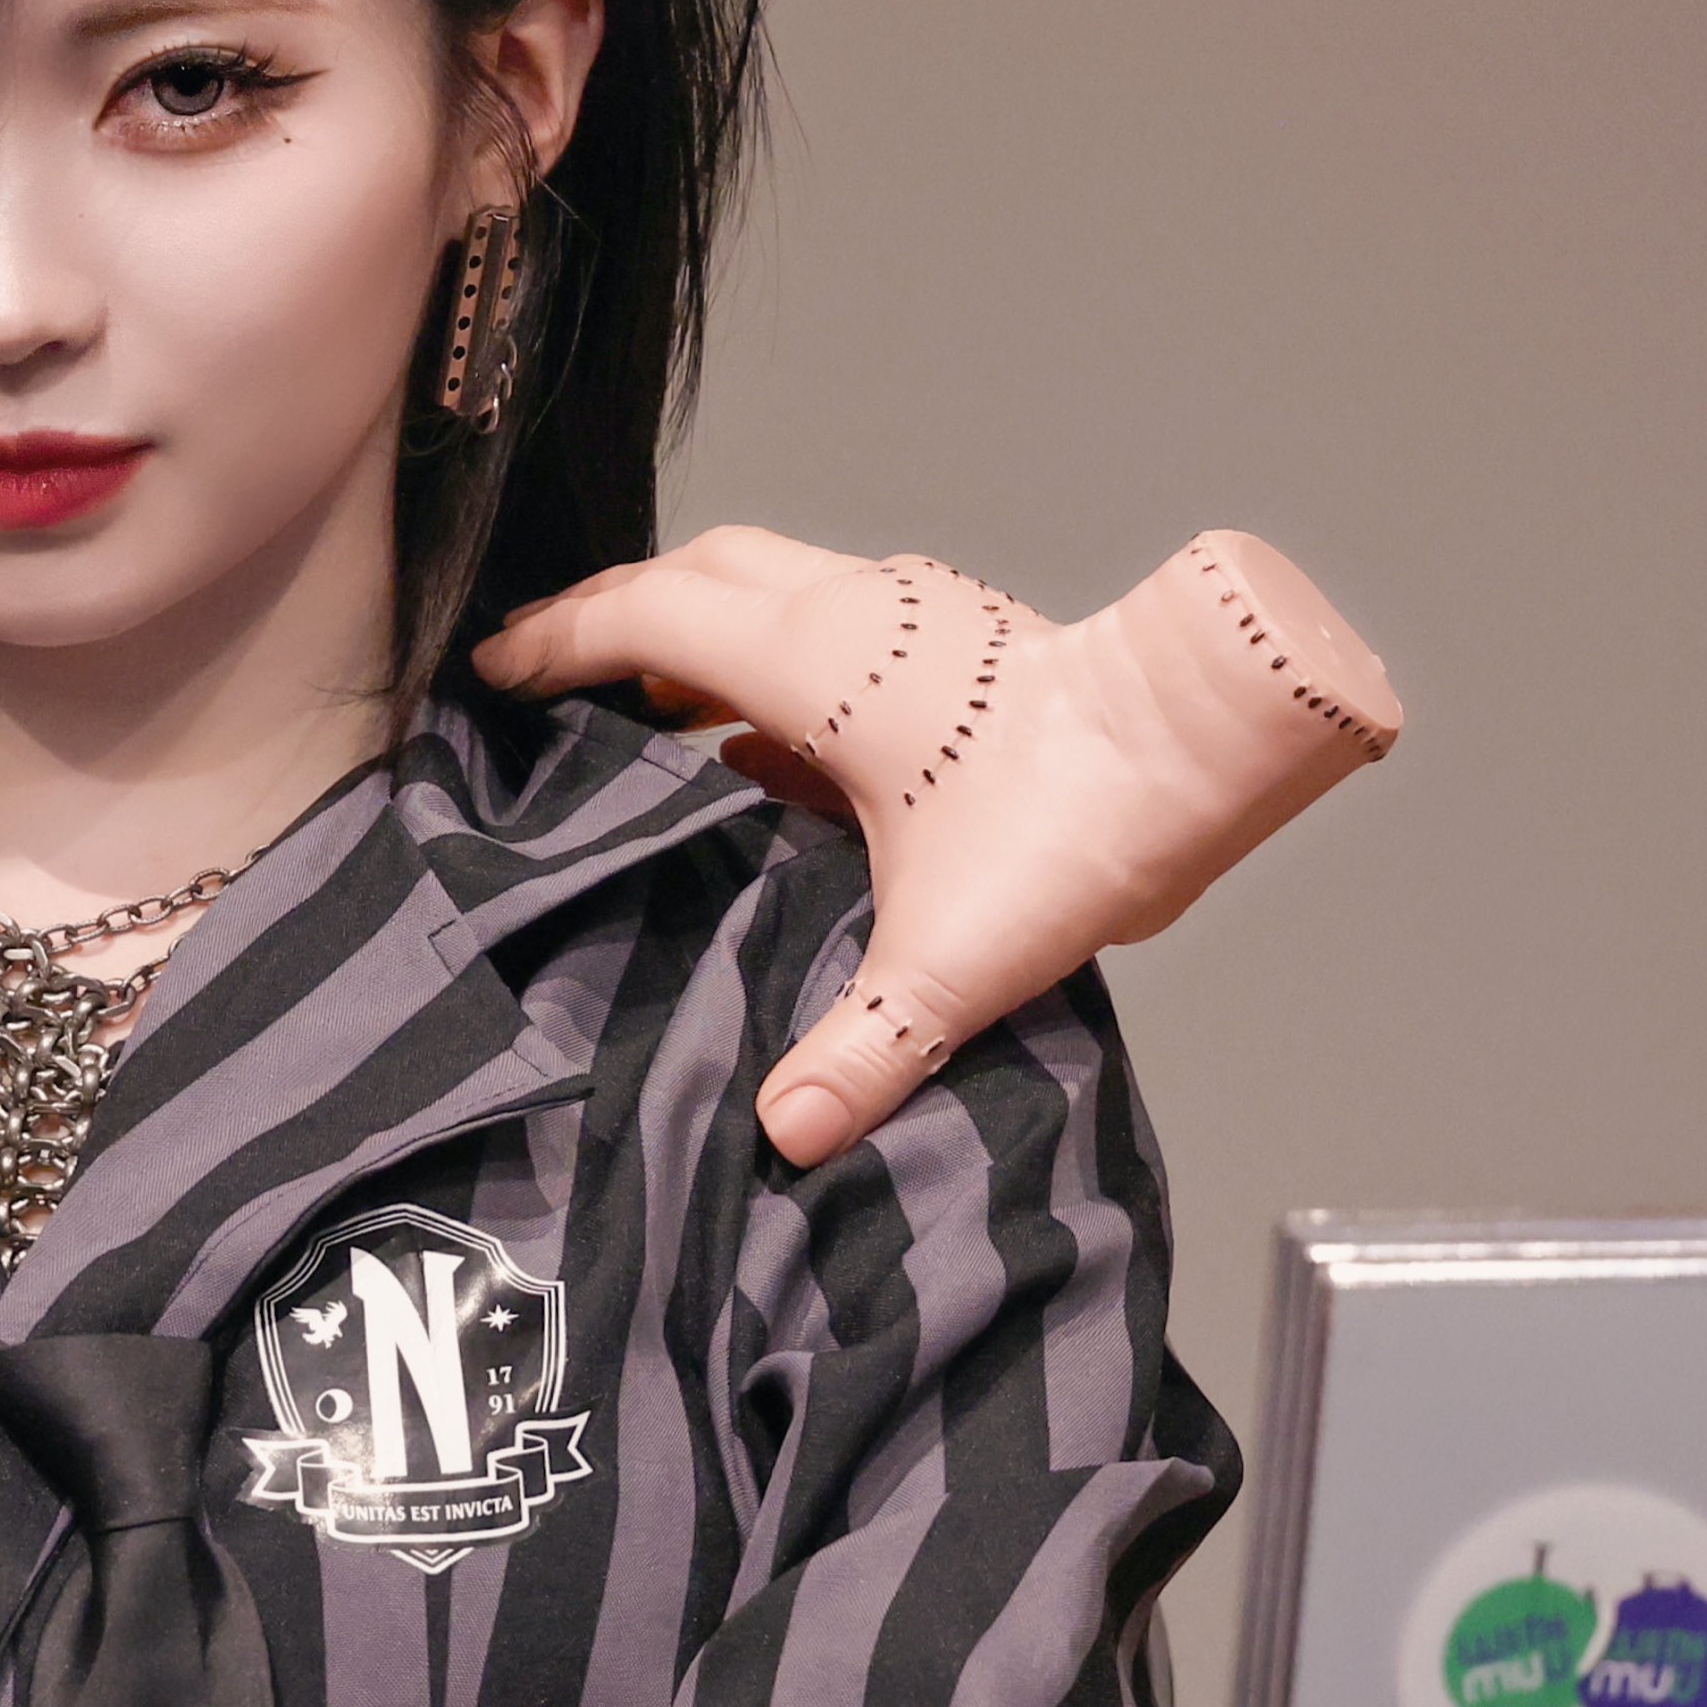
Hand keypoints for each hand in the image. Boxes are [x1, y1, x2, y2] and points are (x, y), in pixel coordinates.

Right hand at [470, 525, 1398, 1165]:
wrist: (1212, 745)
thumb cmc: (1083, 818)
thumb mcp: (953, 953)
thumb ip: (862, 1045)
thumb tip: (788, 1133)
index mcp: (819, 660)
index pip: (644, 619)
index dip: (556, 640)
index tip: (494, 670)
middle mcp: (854, 611)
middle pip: (692, 573)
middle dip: (611, 614)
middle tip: (548, 669)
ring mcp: (911, 612)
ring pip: (766, 583)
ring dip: (696, 626)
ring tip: (644, 701)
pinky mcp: (959, 633)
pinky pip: (830, 620)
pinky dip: (772, 655)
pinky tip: (767, 745)